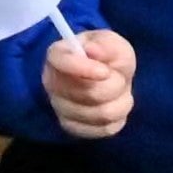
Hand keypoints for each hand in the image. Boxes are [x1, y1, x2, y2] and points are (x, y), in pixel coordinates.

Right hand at [43, 26, 137, 140]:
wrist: (105, 75)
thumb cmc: (106, 56)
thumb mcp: (111, 43)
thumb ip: (106, 45)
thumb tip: (92, 50)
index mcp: (58, 55)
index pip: (61, 62)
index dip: (84, 68)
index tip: (105, 71)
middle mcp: (52, 83)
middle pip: (89, 93)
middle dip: (115, 85)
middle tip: (119, 77)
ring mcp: (59, 107)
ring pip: (100, 114)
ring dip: (121, 102)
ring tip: (120, 92)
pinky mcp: (72, 127)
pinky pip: (103, 129)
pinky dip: (118, 118)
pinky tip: (114, 106)